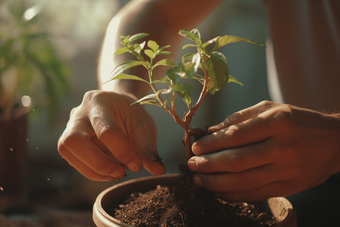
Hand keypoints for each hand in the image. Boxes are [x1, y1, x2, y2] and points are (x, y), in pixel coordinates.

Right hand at [58, 90, 164, 180]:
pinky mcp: (68, 140)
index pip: (106, 131)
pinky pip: (71, 159)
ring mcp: (70, 125)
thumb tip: (158, 170)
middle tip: (121, 172)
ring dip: (92, 169)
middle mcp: (79, 112)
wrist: (118, 105)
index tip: (138, 165)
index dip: (123, 152)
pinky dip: (91, 171)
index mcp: (100, 101)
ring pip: (66, 150)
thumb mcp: (144, 126)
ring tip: (116, 173)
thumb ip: (148, 148)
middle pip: (73, 140)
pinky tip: (109, 172)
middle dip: (99, 163)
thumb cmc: (131, 114)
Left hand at [187, 101, 339, 201]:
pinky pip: (255, 195)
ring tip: (198, 180)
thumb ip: (242, 118)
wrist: (334, 143)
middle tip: (192, 165)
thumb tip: (212, 130)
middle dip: (208, 165)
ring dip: (216, 184)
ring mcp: (286, 170)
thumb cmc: (298, 121)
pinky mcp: (288, 187)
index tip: (195, 147)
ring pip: (243, 182)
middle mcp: (282, 147)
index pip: (235, 136)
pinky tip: (218, 192)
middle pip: (236, 161)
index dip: (211, 144)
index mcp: (277, 122)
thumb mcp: (272, 108)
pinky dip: (233, 195)